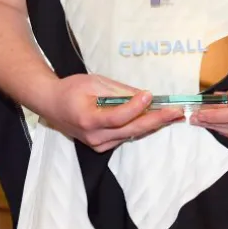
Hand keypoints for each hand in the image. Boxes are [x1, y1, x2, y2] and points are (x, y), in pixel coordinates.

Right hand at [36, 74, 183, 151]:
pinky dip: (140, 127)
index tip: (150, 94)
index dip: (136, 107)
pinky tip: (155, 118)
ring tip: (172, 115)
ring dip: (152, 124)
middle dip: (156, 120)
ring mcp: (98, 144)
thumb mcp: (94, 82)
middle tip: (176, 112)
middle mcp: (94, 137)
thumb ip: (119, 91)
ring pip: (131, 135)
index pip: (118, 117)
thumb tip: (143, 96)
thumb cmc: (71, 90)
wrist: (51, 105)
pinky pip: (125, 136)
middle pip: (131, 130)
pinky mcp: (102, 146)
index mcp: (88, 119)